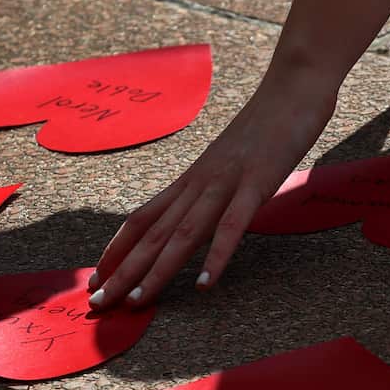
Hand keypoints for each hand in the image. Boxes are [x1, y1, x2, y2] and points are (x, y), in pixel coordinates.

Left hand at [88, 72, 335, 309]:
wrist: (293, 85)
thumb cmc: (264, 128)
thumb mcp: (226, 165)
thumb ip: (208, 192)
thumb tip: (191, 220)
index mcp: (189, 181)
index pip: (141, 220)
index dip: (115, 251)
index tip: (96, 279)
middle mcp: (197, 184)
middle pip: (151, 234)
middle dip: (122, 272)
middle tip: (98, 303)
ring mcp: (225, 183)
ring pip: (182, 233)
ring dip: (156, 270)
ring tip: (136, 301)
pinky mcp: (256, 182)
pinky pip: (232, 225)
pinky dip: (216, 256)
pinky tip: (203, 283)